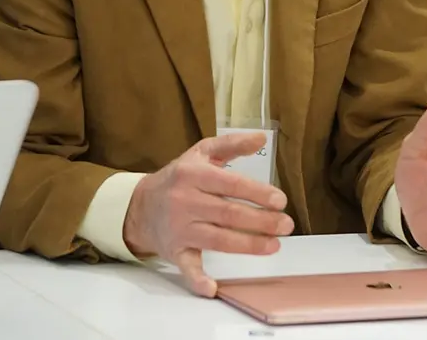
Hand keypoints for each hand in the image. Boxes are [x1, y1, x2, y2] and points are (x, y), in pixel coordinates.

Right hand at [121, 132, 294, 297]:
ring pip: (217, 239)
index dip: (257, 193)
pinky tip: (212, 288)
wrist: (139, 205)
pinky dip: (197, 279)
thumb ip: (231, 144)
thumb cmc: (178, 177)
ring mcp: (179, 228)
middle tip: (286, 225)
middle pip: (228, 213)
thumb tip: (262, 138)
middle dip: (261, 221)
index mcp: (192, 174)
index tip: (280, 200)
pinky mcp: (174, 251)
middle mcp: (184, 201)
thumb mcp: (201, 153)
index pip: (230, 184)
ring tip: (274, 245)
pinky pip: (186, 266)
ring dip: (248, 245)